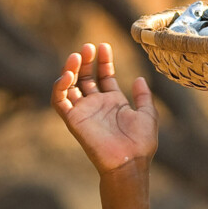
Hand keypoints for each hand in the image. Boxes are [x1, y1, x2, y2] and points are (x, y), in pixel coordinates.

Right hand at [52, 43, 157, 174]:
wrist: (129, 162)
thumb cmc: (141, 142)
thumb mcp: (148, 114)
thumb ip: (143, 96)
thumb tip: (139, 78)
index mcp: (114, 102)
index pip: (104, 76)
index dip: (103, 61)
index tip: (103, 46)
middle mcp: (97, 105)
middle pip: (86, 77)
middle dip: (86, 61)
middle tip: (88, 47)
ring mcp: (84, 111)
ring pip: (70, 85)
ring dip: (71, 69)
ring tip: (77, 56)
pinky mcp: (73, 120)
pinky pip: (59, 101)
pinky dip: (60, 87)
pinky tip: (68, 75)